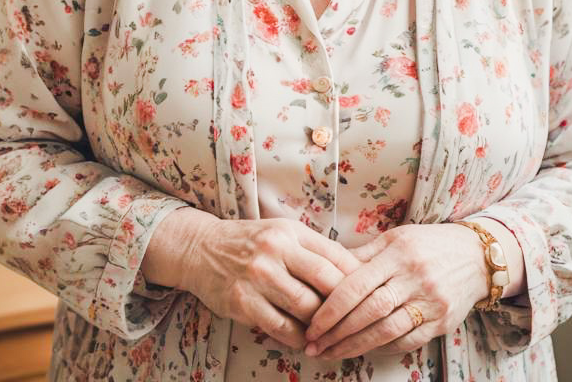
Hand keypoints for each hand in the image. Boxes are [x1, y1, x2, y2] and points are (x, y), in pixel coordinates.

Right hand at [180, 217, 362, 351]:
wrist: (201, 249)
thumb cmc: (250, 242)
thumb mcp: (282, 233)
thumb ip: (313, 250)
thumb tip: (355, 271)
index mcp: (290, 231)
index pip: (336, 256)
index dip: (357, 278)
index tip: (370, 293)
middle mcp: (276, 250)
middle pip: (327, 283)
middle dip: (345, 305)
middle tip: (358, 319)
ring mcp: (259, 277)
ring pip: (307, 308)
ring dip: (323, 326)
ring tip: (334, 334)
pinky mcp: (243, 302)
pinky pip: (282, 328)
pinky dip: (299, 338)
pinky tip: (306, 340)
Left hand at [303, 223, 488, 359]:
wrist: (476, 256)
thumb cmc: (428, 244)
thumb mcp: (395, 238)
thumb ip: (363, 255)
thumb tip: (327, 267)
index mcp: (397, 254)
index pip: (357, 284)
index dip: (331, 308)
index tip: (312, 324)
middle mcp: (413, 278)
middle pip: (369, 311)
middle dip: (337, 332)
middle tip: (314, 346)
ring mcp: (430, 302)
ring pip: (387, 330)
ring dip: (355, 346)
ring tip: (332, 353)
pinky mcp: (442, 322)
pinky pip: (407, 341)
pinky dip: (383, 348)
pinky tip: (364, 350)